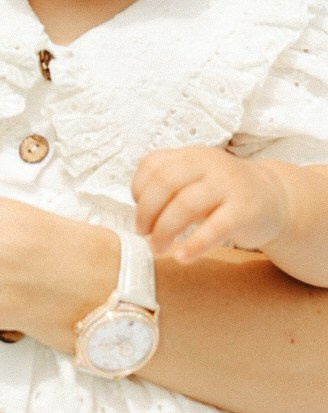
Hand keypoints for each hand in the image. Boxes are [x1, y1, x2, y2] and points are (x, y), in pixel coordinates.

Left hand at [133, 146, 289, 261]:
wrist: (274, 198)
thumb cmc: (223, 193)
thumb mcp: (194, 179)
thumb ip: (167, 185)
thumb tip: (138, 212)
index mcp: (191, 155)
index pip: (153, 164)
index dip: (137, 188)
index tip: (136, 209)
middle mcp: (209, 164)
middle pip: (165, 182)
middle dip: (146, 211)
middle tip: (142, 233)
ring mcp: (228, 186)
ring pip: (186, 205)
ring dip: (164, 230)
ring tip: (157, 247)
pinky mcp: (244, 211)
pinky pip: (215, 228)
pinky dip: (194, 244)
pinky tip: (182, 257)